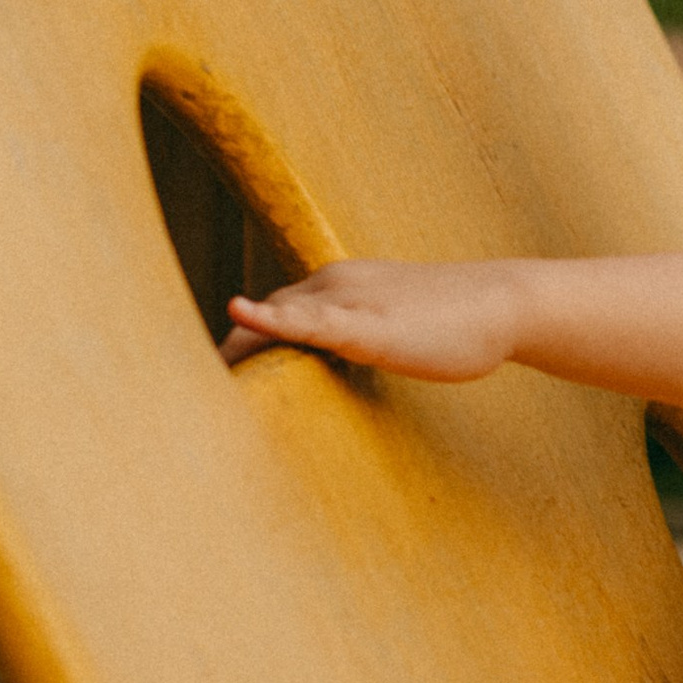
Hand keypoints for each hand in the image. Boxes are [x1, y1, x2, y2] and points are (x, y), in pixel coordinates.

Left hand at [223, 258, 523, 382]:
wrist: (504, 302)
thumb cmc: (455, 322)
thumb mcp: (391, 330)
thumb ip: (354, 342)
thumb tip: (329, 372)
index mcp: (333, 287)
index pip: (271, 315)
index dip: (238, 350)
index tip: (206, 382)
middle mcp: (331, 285)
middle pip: (261, 318)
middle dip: (224, 355)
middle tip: (178, 397)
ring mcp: (348, 301)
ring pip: (274, 319)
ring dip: (234, 350)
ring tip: (194, 383)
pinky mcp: (368, 325)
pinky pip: (310, 321)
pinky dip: (272, 320)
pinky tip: (241, 315)